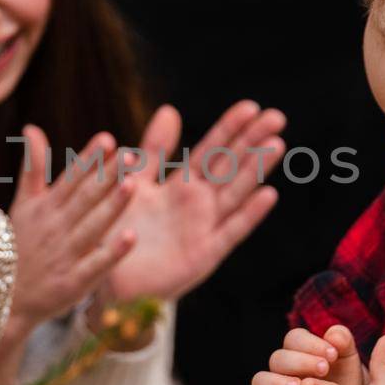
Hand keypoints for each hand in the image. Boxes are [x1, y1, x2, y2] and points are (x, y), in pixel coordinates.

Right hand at [5, 124, 135, 339]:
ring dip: (112, 207)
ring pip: (92, 227)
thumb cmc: (15, 247)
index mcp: (46, 208)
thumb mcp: (22, 206)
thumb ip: (32, 168)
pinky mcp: (72, 283)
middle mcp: (55, 228)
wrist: (1, 301)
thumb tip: (32, 128)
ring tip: (133, 184)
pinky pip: (95, 265)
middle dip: (107, 176)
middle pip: (85, 198)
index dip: (89, 159)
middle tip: (130, 155)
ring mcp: (64, 256)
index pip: (71, 178)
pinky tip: (131, 237)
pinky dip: (112, 252)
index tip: (107, 140)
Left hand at [102, 101, 284, 303]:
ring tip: (277, 143)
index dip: (230, 128)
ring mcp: (204, 229)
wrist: (107, 278)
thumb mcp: (134, 180)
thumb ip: (154, 150)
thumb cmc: (121, 230)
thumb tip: (171, 110)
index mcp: (182, 186)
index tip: (251, 106)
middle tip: (276, 116)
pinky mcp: (204, 255)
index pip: (212, 150)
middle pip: (231, 166)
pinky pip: (230, 232)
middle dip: (252, 142)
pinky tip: (267, 195)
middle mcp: (199, 205)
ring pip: (235, 192)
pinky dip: (249, 214)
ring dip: (256, 169)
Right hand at [251, 324, 363, 384]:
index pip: (294, 339)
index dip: (311, 343)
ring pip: (261, 382)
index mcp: (300, 353)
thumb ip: (344, 345)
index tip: (333, 354)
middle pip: (277, 358)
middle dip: (299, 362)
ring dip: (277, 383)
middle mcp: (283, 372)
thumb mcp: (350, 365)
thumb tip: (334, 334)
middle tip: (323, 369)